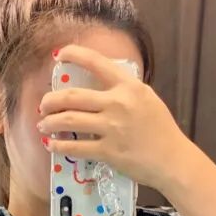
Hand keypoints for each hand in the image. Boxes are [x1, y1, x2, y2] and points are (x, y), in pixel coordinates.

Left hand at [36, 43, 191, 192]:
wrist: (173, 160)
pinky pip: (76, 147)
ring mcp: (111, 128)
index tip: (59, 55)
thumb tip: (101, 85)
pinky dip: (59, 145)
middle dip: (50, 100)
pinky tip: (52, 145)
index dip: (73, 55)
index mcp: (128, 86)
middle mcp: (117, 103)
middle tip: (44, 105)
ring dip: (49, 122)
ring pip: (69, 120)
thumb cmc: (162, 130)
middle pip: (72, 96)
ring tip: (43, 125)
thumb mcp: (147, 99)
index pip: (96, 62)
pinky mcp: (108, 151)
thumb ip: (124, 90)